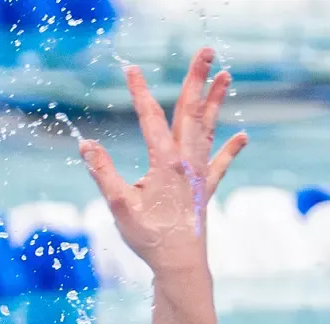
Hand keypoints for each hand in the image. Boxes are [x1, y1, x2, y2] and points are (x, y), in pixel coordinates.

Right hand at [79, 49, 248, 277]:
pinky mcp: (205, 189)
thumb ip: (103, 173)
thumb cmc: (149, 238)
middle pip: (191, 111)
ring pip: (208, 128)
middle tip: (207, 51)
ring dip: (216, 101)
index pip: (150, 117)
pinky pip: (220, 162)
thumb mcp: (119, 205)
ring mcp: (199, 174)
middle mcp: (187, 162)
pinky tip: (242, 135)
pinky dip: (231, 148)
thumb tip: (86, 144)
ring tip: (226, 76)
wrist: (181, 266)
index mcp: (165, 162)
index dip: (140, 92)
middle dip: (197, 79)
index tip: (131, 69)